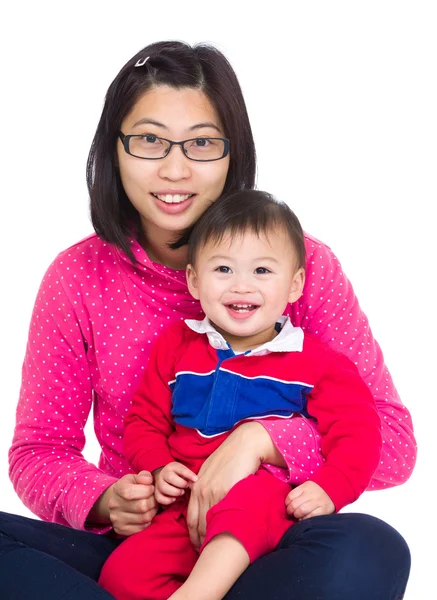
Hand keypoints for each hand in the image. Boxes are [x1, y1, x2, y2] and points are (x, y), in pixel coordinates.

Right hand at [91, 471, 157, 535]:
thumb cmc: (132, 487)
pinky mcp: (121, 530)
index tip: (151, 488)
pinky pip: (142, 528)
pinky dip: (148, 522)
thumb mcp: (136, 477)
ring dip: (152, 512)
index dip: (146, 490)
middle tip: (154, 499)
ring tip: (152, 506)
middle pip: (141, 506)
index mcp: (118, 489)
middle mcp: (114, 505)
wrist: (119, 501)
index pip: (130, 492)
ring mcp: (117, 519)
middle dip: (153, 501)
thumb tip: (148, 481)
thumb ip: (144, 476)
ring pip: (144, 518)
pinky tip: (146, 514)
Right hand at [154, 462, 197, 504]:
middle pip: (170, 478)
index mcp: (172, 466)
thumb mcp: (184, 472)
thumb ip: (189, 476)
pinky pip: (159, 498)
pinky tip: (174, 499)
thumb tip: (195, 481)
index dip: (189, 474)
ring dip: (175, 492)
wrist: (166, 477)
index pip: (181, 469)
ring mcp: (158, 483)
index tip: (196, 479)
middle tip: (187, 486)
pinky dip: (167, 500)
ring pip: (164, 488)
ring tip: (182, 492)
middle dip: (181, 483)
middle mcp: (164, 473)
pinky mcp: (156, 493)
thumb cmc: (179, 475)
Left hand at [187, 422, 272, 549]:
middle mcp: (201, 491)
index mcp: (195, 487)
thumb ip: (204, 488)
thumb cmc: (228, 459)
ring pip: (209, 523)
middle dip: (201, 541)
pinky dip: (224, 528)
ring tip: (217, 549)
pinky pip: (223, 515)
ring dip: (212, 538)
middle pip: (197, 525)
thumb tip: (204, 505)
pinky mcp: (226, 491)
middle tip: (207, 553)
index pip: (190, 519)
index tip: (199, 545)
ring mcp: (213, 492)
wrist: (243, 446)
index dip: (193, 536)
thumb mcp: (209, 472)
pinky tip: (228, 535)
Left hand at [285, 480, 334, 519]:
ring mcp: (318, 501)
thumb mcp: (306, 488)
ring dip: (297, 515)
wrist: (333, 492)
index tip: (287, 506)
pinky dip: (305, 519)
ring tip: (297, 516)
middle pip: (295, 504)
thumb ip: (297, 494)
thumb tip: (287, 505)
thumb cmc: (315, 492)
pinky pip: (310, 516)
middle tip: (291, 513)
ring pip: (302, 510)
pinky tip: (304, 518)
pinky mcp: (324, 510)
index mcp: (306, 486)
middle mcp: (312, 493)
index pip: (291, 496)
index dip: (287, 503)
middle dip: (290, 511)